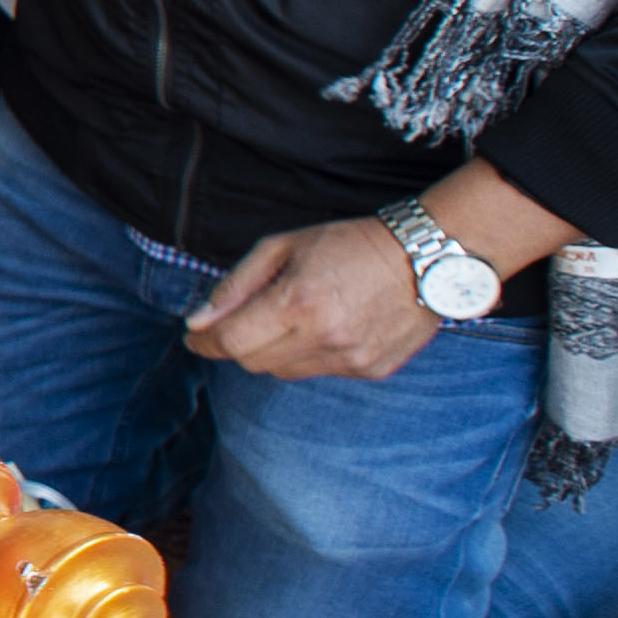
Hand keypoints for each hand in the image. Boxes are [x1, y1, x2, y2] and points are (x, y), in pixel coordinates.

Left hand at [184, 218, 442, 381]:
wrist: (424, 258)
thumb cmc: (347, 244)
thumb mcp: (282, 246)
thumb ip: (236, 285)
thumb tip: (198, 321)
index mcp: (297, 303)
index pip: (231, 342)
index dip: (204, 343)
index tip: (193, 338)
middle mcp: (325, 338)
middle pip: (252, 362)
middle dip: (235, 344)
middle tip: (236, 323)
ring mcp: (351, 360)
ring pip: (284, 372)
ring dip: (272, 351)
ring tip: (289, 318)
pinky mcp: (372, 371)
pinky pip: (320, 373)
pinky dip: (309, 356)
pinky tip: (324, 327)